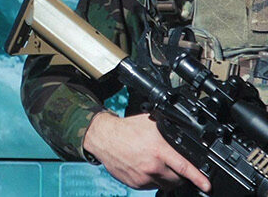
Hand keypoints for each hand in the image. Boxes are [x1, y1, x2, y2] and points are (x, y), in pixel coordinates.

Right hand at [82, 111, 210, 193]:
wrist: (104, 137)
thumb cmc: (127, 129)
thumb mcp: (151, 123)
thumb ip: (169, 130)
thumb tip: (187, 132)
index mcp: (158, 149)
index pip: (183, 167)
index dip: (198, 178)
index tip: (207, 185)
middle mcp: (152, 166)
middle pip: (177, 178)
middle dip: (181, 175)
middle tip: (175, 165)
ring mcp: (144, 177)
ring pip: (166, 184)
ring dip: (167, 178)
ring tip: (159, 164)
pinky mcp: (136, 184)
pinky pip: (152, 186)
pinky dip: (154, 179)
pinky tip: (147, 167)